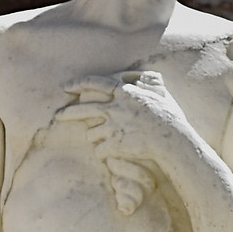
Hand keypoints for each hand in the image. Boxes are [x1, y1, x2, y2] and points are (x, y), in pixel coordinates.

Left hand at [58, 71, 193, 214]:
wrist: (174, 141)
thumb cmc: (171, 118)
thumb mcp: (162, 94)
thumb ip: (148, 83)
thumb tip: (142, 75)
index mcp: (125, 93)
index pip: (95, 83)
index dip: (79, 83)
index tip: (67, 87)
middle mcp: (116, 108)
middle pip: (83, 108)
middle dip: (68, 112)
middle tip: (58, 115)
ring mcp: (114, 127)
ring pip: (91, 133)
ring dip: (94, 137)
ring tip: (101, 140)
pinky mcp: (115, 145)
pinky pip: (99, 150)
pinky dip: (103, 154)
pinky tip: (108, 155)